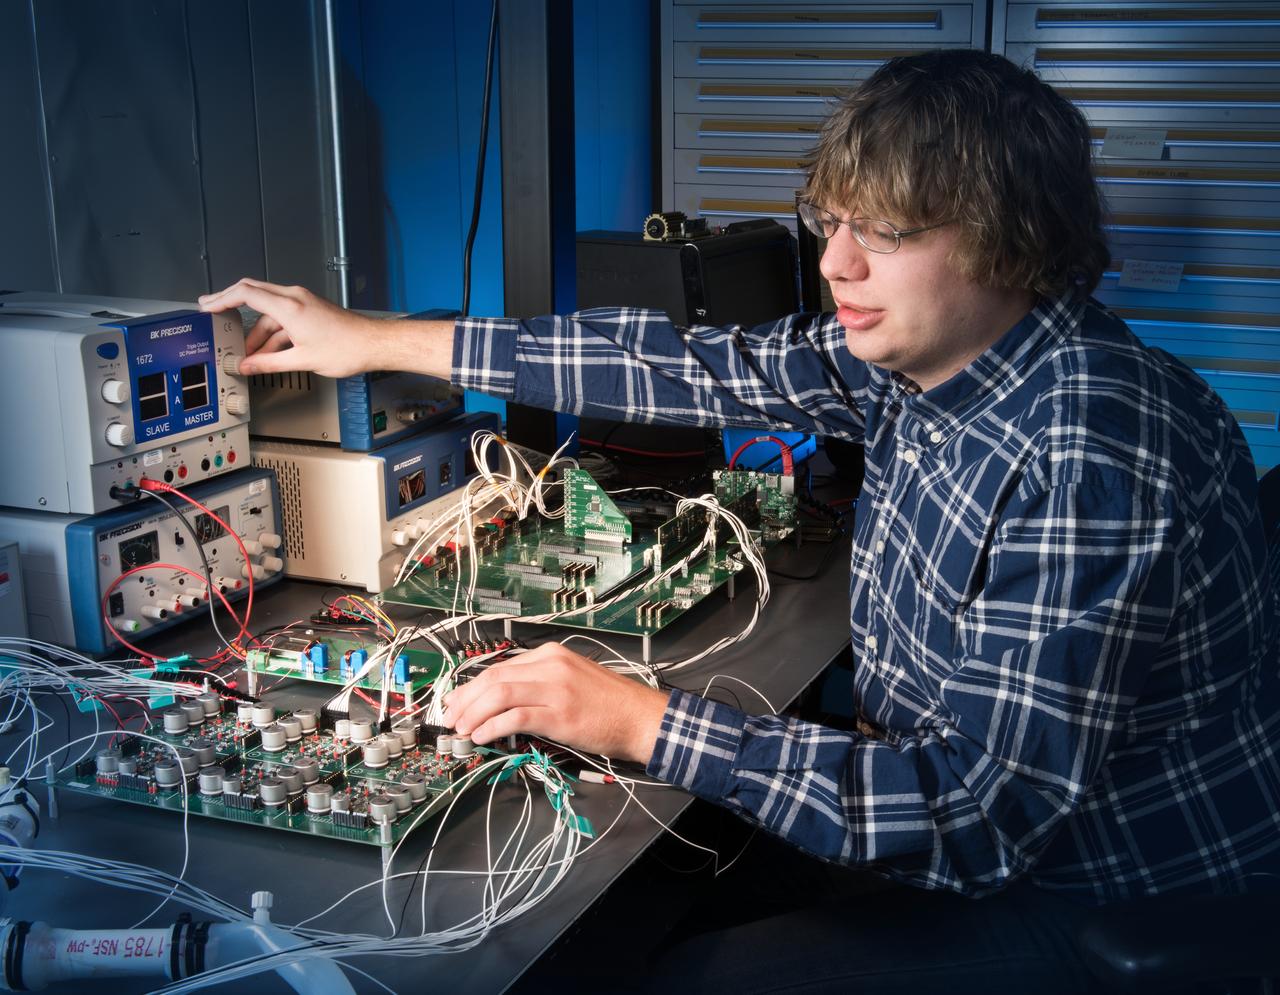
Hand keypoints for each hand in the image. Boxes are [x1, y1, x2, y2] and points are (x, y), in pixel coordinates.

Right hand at [198, 278, 380, 377]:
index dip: (222, 298)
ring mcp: (303, 302)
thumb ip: (269, 363)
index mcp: (289, 306)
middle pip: (253, 294)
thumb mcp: (302, 360)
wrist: (373, 344)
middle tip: (212, 311)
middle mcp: (294, 298)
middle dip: (230, 303)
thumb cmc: (347, 348)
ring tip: (248, 354)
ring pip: (268, 311)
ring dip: (256, 331)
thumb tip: (248, 366)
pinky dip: (272, 333)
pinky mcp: (309, 310)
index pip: (245, 293)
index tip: (207, 306)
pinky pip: (282, 317)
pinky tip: (267, 352)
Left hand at [443, 643, 669, 762]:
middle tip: (450, 717)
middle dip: (465, 699)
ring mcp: (556, 689)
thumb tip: (502, 700)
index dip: (472, 686)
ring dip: (473, 713)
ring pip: (499, 693)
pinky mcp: (560, 714)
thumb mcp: (572, 679)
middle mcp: (551, 666)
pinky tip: (482, 736)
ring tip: (462, 729)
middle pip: (494, 677)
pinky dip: (492, 726)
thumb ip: (540, 682)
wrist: (640, 717)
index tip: (457, 701)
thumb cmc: (609, 704)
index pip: (500, 667)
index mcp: (551, 655)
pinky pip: (515, 716)